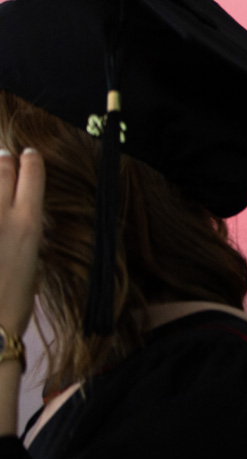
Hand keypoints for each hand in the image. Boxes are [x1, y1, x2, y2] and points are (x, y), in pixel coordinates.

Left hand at [0, 148, 44, 336]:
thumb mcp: (30, 262)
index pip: (32, 176)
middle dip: (3, 161)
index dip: (31, 162)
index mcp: (28, 224)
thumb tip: (16, 218)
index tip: (29, 156)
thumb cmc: (11, 302)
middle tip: (2, 157)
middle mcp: (1, 216)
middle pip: (1, 171)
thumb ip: (21, 233)